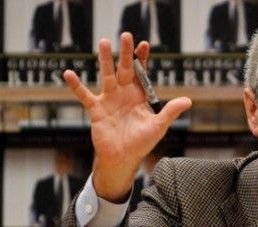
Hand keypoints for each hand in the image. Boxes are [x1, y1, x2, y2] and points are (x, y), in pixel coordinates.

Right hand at [63, 33, 191, 201]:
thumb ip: (170, 111)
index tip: (144, 44)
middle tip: (126, 35)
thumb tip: (188, 101)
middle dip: (126, 53)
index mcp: (139, 96)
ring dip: (105, 60)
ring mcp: (109, 100)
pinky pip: (85, 95)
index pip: (141, 73)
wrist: (123, 159)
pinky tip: (68, 73)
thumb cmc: (141, 143)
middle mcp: (123, 94)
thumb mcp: (158, 126)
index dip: (142, 59)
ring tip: (103, 43)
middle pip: (124, 69)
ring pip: (107, 76)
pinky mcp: (96, 110)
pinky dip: (77, 86)